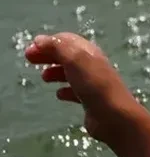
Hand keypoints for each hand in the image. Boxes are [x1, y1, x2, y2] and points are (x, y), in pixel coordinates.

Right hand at [25, 33, 142, 142]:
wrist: (114, 116)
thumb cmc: (94, 84)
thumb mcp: (74, 59)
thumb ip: (57, 47)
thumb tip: (39, 40)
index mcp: (90, 53)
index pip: (68, 41)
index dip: (48, 42)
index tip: (31, 49)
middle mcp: (93, 66)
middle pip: (68, 56)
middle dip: (49, 55)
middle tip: (29, 59)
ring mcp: (93, 84)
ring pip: (71, 74)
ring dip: (56, 72)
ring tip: (44, 77)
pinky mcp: (92, 102)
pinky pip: (76, 92)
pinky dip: (65, 90)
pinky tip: (59, 95)